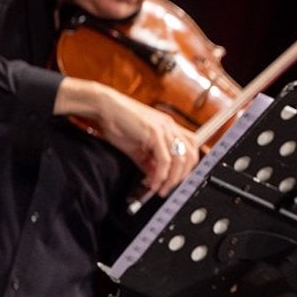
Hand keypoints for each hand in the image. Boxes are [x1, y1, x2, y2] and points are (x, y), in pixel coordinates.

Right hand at [55, 77, 199, 196]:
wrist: (104, 107)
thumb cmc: (118, 124)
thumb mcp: (137, 148)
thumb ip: (149, 163)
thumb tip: (156, 179)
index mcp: (170, 128)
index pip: (192, 149)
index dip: (188, 167)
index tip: (177, 181)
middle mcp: (171, 127)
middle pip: (191, 156)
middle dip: (182, 177)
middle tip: (169, 188)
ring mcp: (165, 129)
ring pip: (180, 160)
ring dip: (171, 180)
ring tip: (160, 189)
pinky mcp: (154, 133)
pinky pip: (164, 159)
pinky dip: (160, 175)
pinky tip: (152, 182)